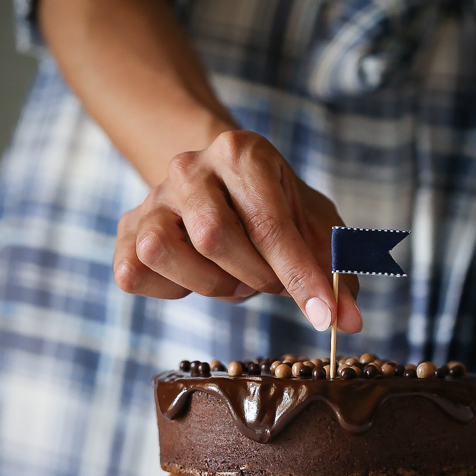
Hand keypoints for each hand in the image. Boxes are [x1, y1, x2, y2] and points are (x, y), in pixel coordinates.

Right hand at [113, 129, 361, 332]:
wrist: (220, 187)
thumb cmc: (273, 209)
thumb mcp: (314, 228)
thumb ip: (335, 272)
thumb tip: (349, 323)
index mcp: (241, 152)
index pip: (270, 224)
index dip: (300, 277)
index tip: (327, 318)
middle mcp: (189, 167)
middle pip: (214, 237)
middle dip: (253, 276)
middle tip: (269, 280)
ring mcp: (151, 199)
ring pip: (163, 250)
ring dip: (209, 282)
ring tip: (233, 276)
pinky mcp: (126, 232)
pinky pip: (134, 273)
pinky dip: (170, 289)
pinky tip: (195, 276)